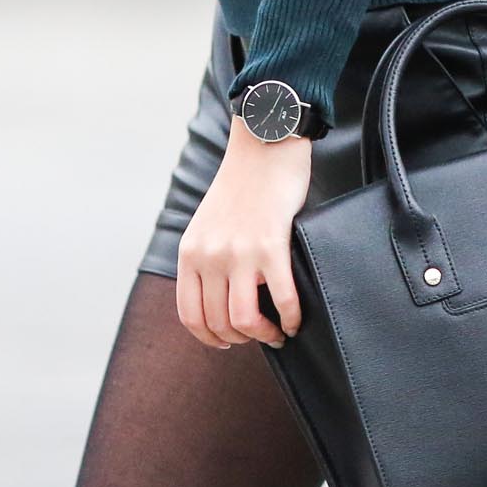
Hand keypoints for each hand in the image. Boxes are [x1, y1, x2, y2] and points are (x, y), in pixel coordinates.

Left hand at [174, 121, 313, 350]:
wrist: (264, 145)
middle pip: (218, 323)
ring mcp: (239, 252)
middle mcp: (209, 256)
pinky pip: (282, 299)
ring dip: (264, 335)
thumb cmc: (243, 184)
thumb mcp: (207, 223)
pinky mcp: (271, 246)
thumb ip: (207, 257)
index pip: (190, 315)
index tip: (228, 342)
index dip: (209, 338)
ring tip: (276, 332)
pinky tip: (296, 320)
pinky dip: (291, 318)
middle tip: (259, 335)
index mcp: (190, 252)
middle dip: (241, 339)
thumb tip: (220, 298)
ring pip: (244, 320)